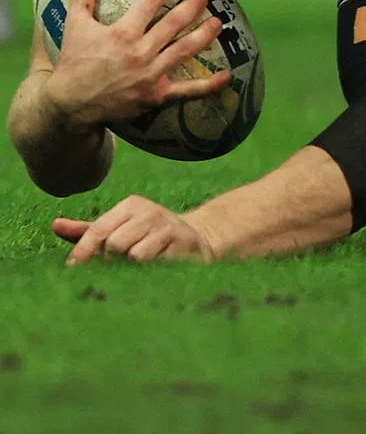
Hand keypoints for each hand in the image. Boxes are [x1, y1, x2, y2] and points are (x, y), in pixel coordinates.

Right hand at [44, 0, 229, 128]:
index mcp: (121, 33)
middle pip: (173, 24)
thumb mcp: (74, 24)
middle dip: (192, 6)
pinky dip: (210, 85)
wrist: (70, 106)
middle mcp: (139, 53)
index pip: (149, 3)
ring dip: (205, 35)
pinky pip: (188, 91)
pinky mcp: (157, 96)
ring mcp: (150, 75)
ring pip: (185, 51)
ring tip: (219, 21)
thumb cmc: (75, 62)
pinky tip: (228, 75)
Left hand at [54, 196, 216, 263]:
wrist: (198, 238)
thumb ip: (88, 230)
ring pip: (135, 255)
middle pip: (115, 243)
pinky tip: (152, 271)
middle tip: (117, 267)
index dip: (83, 251)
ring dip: (131, 268)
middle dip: (112, 261)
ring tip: (136, 269)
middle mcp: (150, 211)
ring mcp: (168, 227)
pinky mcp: (183, 243)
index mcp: (131, 205)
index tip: (73, 269)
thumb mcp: (120, 227)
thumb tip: (54, 224)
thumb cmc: (148, 236)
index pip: (99, 228)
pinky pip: (156, 264)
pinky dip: (148, 272)